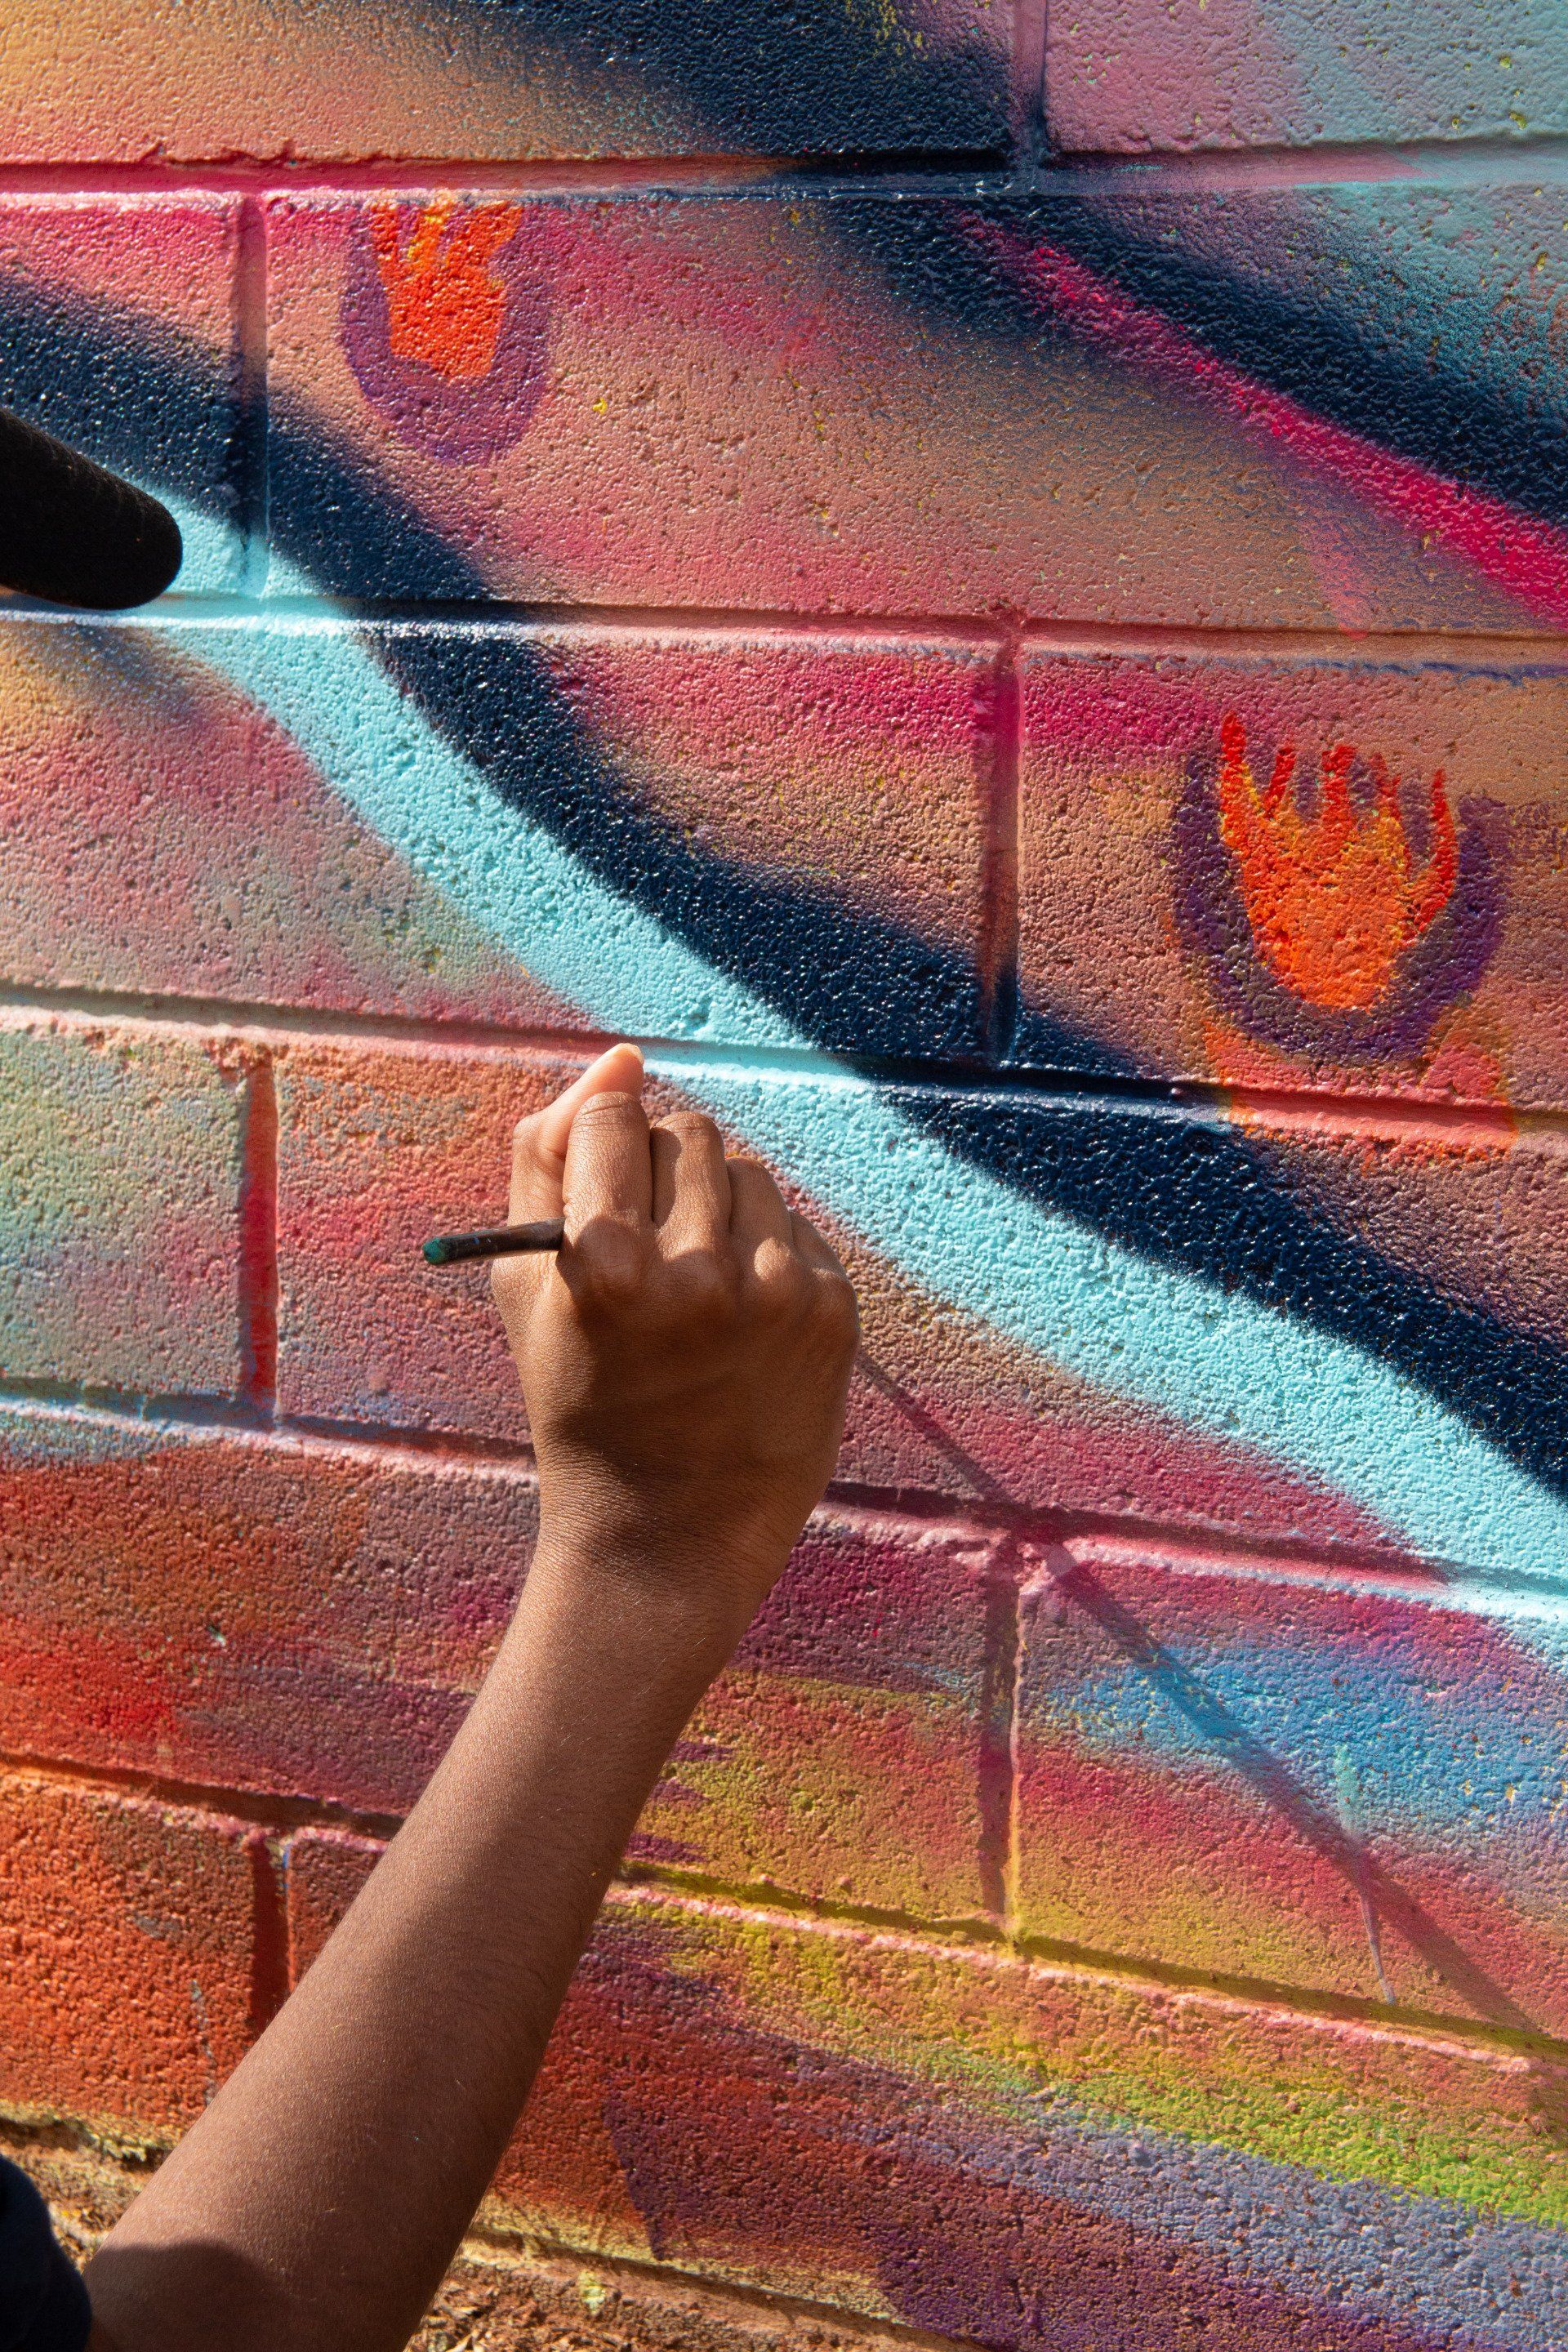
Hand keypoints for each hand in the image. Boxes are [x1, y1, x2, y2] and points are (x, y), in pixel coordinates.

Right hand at [492, 1045, 858, 1644]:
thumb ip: (548, 1158)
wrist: (667, 1537)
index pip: (618, 1120)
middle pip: (689, 1138)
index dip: (605, 1143)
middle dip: (664, 1175)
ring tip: (694, 1283)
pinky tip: (738, 1318)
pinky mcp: (831, 1313)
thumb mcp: (529, 1289)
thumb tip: (621, 1060)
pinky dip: (765, 1254)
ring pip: (750, 1174)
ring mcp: (773, 1294)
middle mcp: (696, 1273)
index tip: (604, 1177)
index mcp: (603, 1265)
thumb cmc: (580, 1403)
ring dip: (719, 1207)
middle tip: (650, 1244)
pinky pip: (795, 1228)